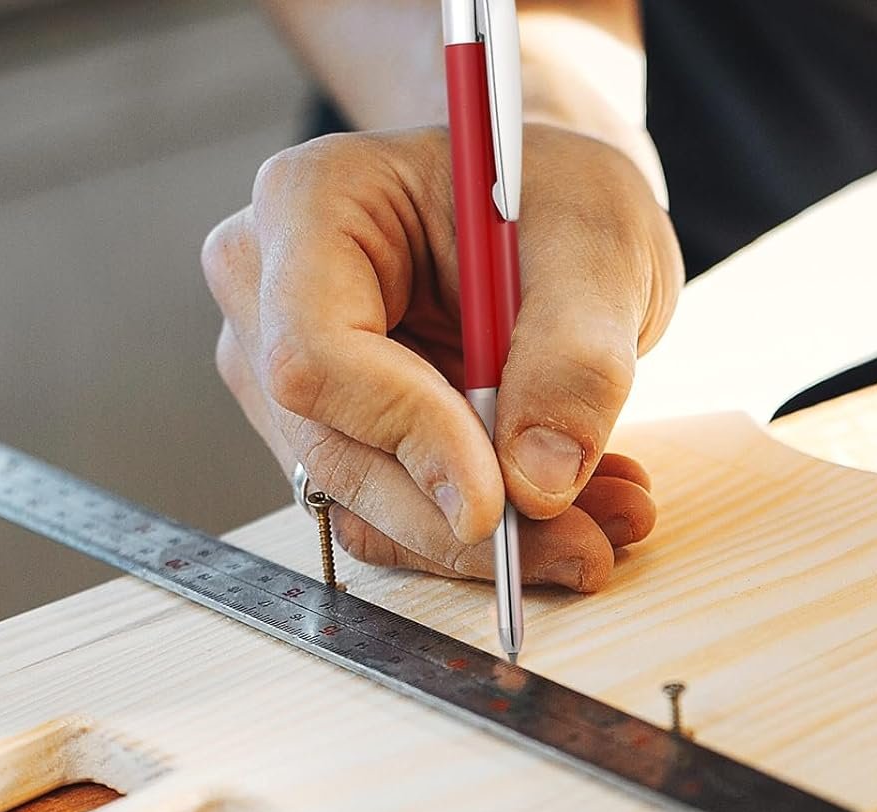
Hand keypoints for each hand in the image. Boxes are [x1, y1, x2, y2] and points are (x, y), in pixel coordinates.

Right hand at [201, 124, 682, 589]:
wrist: (552, 220)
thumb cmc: (562, 200)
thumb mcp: (601, 249)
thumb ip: (576, 360)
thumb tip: (537, 485)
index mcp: (310, 206)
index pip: (319, 353)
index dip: (408, 437)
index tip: (501, 502)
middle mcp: (270, 295)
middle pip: (336, 451)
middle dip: (465, 521)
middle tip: (587, 546)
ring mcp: (292, 379)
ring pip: (367, 508)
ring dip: (491, 543)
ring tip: (606, 525)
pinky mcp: (337, 441)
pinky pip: (398, 522)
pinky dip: (487, 539)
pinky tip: (571, 521)